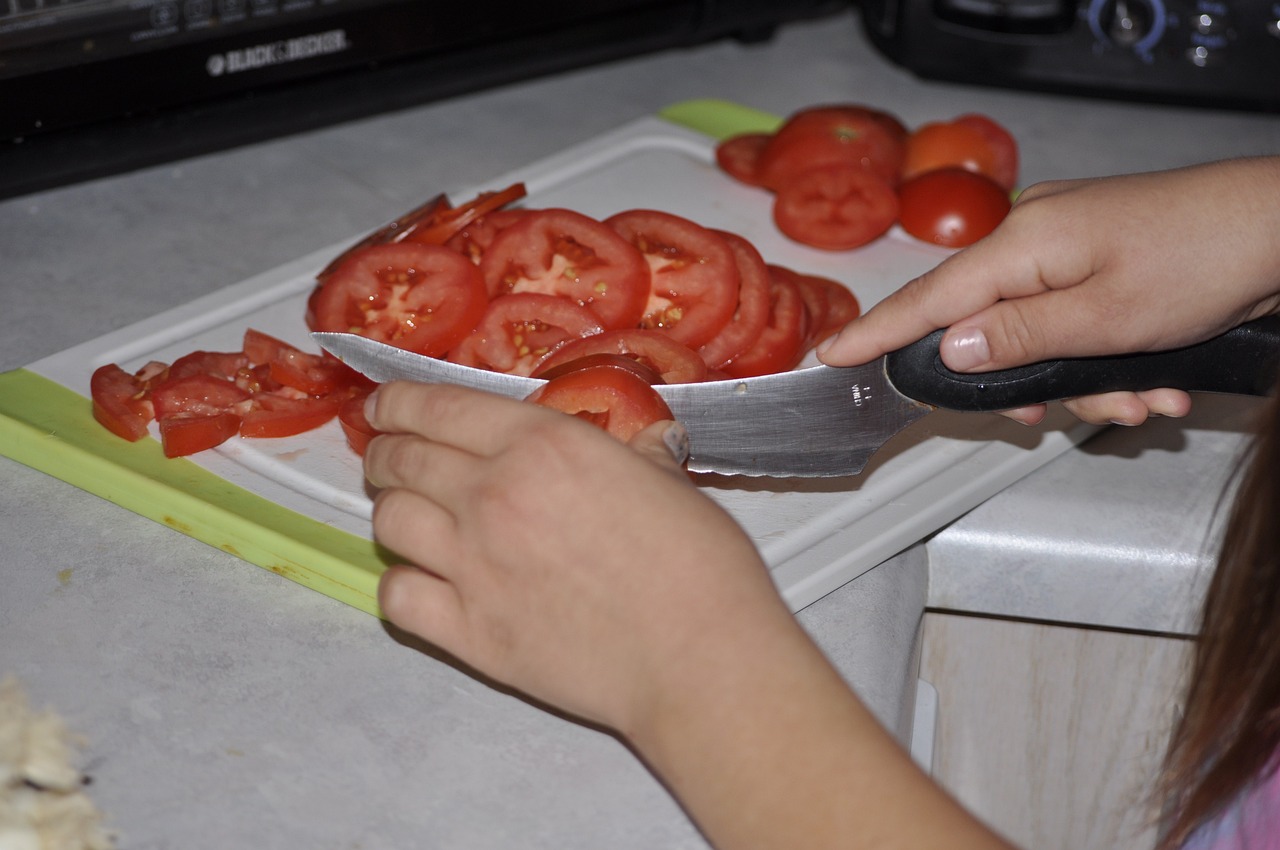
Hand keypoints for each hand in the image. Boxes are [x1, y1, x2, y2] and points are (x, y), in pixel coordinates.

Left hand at [363, 381, 797, 733]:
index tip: (385, 404)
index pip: (434, 407)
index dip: (396, 400)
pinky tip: (421, 582)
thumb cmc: (700, 563)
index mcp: (540, 445)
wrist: (699, 658)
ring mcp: (472, 566)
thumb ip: (632, 454)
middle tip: (392, 458)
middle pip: (399, 460)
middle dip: (385, 452)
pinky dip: (400, 583)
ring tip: (411, 516)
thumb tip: (644, 442)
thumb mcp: (668, 480)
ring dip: (392, 512)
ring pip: (389, 522)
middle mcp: (491, 495)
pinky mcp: (468, 633)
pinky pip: (396, 596)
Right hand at [820, 157, 1279, 424]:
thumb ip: (1018, 338)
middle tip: (1067, 415)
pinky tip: (1153, 380)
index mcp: (1023, 242)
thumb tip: (947, 350)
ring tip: (1146, 397)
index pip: (927, 298)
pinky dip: (1103, 361)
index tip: (830, 356)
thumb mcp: (1107, 318)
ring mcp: (1065, 245)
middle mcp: (1034, 237)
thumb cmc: (1206, 257)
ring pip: (1036, 338)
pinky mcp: (1093, 257)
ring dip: (1086, 383)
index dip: (875, 332)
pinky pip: (1070, 323)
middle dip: (1030, 386)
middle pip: (987, 331)